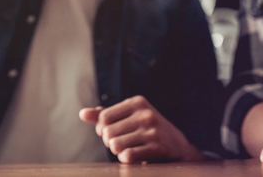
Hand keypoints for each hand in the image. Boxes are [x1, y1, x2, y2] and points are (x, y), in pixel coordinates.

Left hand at [80, 96, 201, 162]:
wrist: (180, 146)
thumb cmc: (148, 129)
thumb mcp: (129, 117)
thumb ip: (105, 115)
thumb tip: (82, 114)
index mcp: (137, 102)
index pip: (104, 117)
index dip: (101, 129)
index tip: (108, 134)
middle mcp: (145, 113)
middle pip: (108, 132)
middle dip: (109, 142)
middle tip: (118, 144)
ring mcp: (152, 130)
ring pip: (116, 145)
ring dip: (117, 152)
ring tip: (124, 150)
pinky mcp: (158, 147)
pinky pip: (128, 156)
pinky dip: (126, 159)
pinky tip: (132, 157)